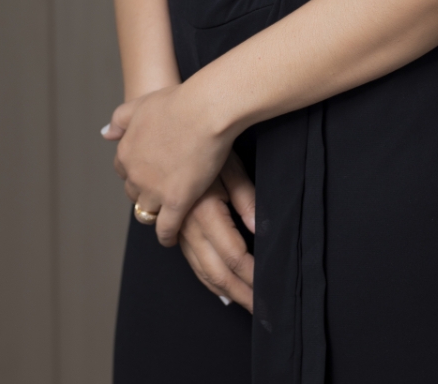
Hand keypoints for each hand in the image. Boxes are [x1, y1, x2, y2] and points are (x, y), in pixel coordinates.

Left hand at [102, 83, 232, 245]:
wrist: (205, 110)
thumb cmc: (180, 101)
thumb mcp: (142, 104)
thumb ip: (120, 119)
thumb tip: (105, 134)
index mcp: (126, 151)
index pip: (123, 169)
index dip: (137, 170)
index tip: (148, 170)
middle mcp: (135, 174)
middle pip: (134, 192)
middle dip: (144, 191)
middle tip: (161, 189)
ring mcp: (155, 190)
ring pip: (147, 211)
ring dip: (155, 213)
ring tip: (166, 214)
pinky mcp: (177, 202)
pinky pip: (166, 228)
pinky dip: (166, 235)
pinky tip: (171, 238)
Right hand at [178, 152, 255, 310]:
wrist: (169, 127)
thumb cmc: (205, 142)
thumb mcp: (231, 166)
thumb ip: (246, 199)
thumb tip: (261, 229)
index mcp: (204, 212)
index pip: (233, 255)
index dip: (252, 276)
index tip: (268, 291)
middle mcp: (188, 226)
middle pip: (216, 272)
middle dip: (240, 293)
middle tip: (262, 310)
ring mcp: (178, 229)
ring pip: (201, 270)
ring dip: (224, 290)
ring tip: (246, 303)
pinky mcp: (174, 226)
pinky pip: (190, 261)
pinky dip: (206, 278)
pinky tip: (220, 287)